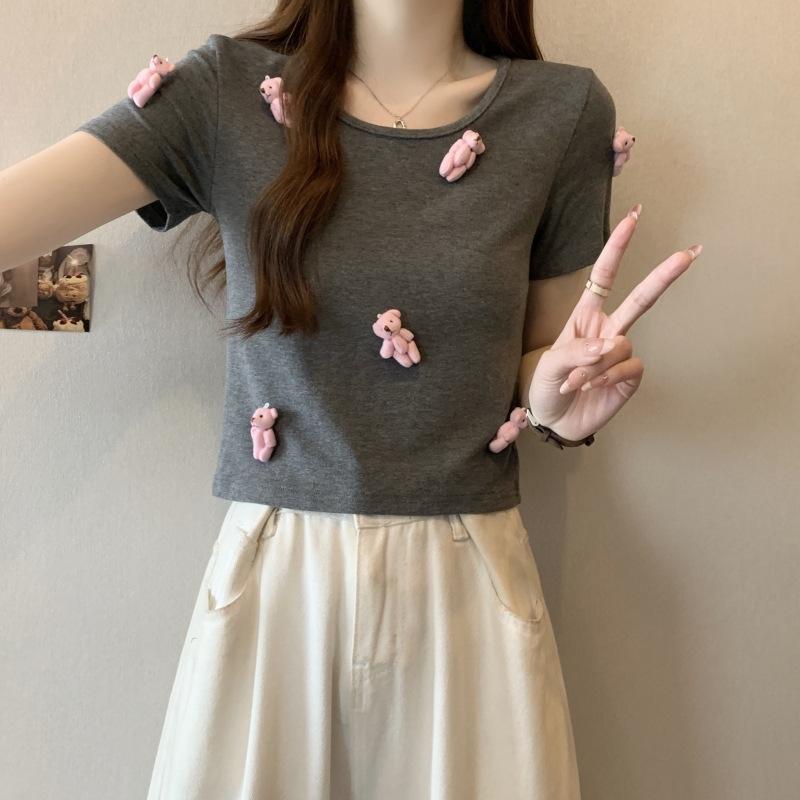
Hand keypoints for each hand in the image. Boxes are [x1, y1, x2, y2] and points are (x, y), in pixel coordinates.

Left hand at [528, 203, 703, 442]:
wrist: (553, 421)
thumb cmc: (545, 387)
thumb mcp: (548, 365)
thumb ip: (576, 352)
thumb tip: (610, 345)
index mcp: (585, 318)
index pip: (603, 278)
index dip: (616, 248)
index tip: (632, 219)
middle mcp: (607, 331)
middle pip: (641, 299)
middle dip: (663, 276)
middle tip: (689, 253)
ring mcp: (620, 354)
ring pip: (622, 345)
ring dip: (596, 365)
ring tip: (574, 383)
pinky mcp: (629, 376)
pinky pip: (627, 367)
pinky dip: (607, 377)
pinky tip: (591, 388)